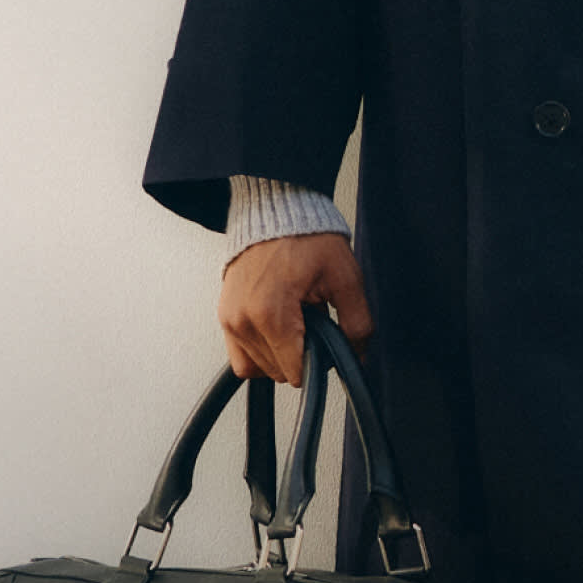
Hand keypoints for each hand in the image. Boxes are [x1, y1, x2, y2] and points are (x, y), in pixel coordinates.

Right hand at [218, 233, 373, 385]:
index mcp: (270, 314)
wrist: (277, 210)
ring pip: (258, 369)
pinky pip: (240, 357)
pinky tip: (278, 329)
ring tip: (294, 319)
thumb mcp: (345, 277)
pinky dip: (260, 352)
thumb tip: (359, 354)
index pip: (295, 372)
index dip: (318, 360)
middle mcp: (242, 321)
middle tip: (312, 320)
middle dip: (300, 354)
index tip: (325, 338)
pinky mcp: (223, 316)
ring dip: (280, 354)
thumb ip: (357, 323)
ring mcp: (229, 320)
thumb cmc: (307, 237)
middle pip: (278, 373)